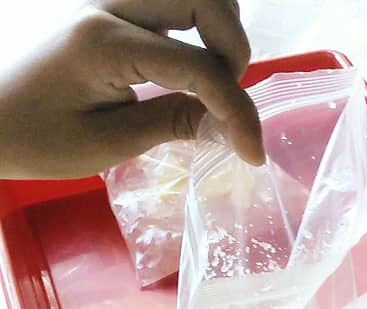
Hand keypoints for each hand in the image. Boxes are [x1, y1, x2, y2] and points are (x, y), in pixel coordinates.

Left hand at [0, 1, 262, 179]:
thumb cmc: (31, 137)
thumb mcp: (104, 145)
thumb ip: (172, 124)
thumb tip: (229, 127)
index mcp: (102, 43)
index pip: (198, 67)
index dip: (238, 113)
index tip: (253, 154)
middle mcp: (103, 1)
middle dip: (233, 49)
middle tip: (226, 96)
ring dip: (218, 25)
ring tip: (212, 74)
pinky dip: (194, 16)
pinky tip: (190, 55)